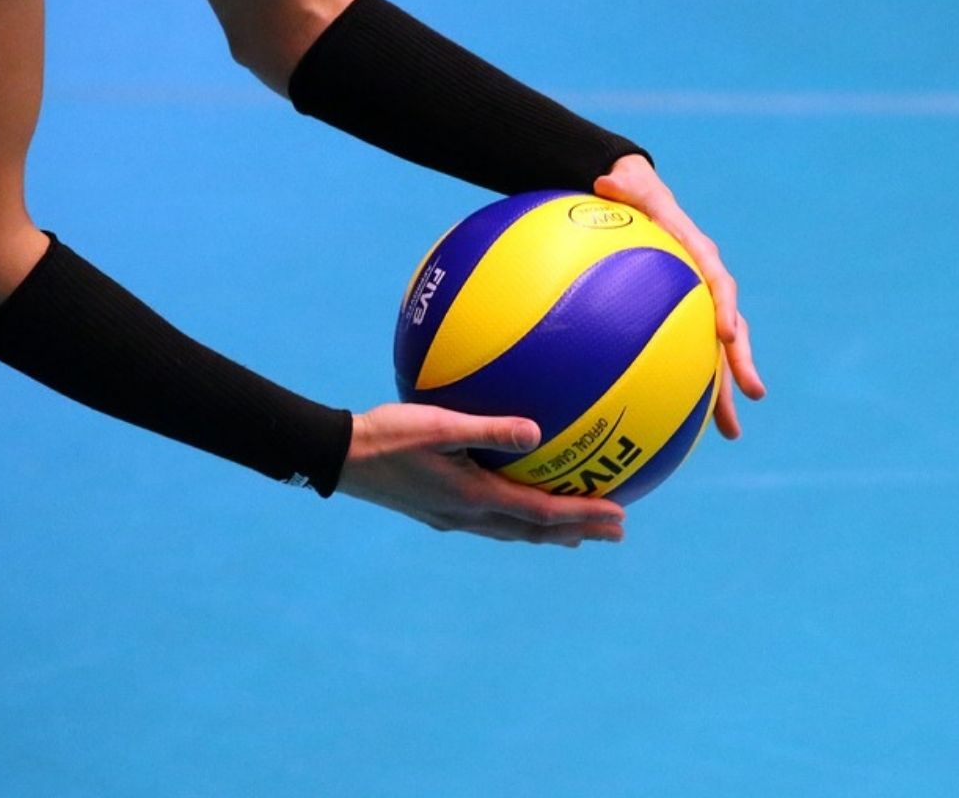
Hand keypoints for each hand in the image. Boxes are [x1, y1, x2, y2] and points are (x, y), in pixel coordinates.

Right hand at [337, 404, 625, 545]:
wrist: (338, 457)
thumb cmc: (386, 434)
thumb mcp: (438, 424)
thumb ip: (488, 428)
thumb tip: (536, 431)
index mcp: (474, 498)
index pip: (542, 515)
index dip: (583, 517)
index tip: (620, 518)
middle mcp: (468, 516)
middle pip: (536, 533)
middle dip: (579, 533)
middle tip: (616, 534)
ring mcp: (453, 518)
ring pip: (515, 533)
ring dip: (552, 533)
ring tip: (579, 533)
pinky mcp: (440, 512)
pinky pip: (494, 522)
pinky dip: (522, 521)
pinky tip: (520, 507)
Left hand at [595, 154, 765, 438]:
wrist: (641, 199)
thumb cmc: (632, 194)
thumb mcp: (625, 184)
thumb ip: (619, 187)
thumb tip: (604, 181)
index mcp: (697, 252)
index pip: (718, 282)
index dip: (725, 308)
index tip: (728, 335)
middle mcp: (707, 284)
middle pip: (731, 328)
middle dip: (742, 363)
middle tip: (753, 392)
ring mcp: (698, 307)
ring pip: (717, 354)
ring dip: (725, 392)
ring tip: (731, 432)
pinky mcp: (683, 322)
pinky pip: (688, 357)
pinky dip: (689, 391)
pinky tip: (677, 428)